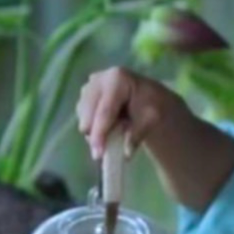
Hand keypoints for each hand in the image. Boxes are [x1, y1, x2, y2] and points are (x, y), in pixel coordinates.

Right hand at [74, 66, 188, 160]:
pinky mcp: (84, 94)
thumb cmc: (151, 106)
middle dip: (95, 135)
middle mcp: (99, 78)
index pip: (105, 111)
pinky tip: (108, 126)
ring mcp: (89, 85)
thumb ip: (138, 134)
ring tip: (114, 132)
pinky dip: (93, 126)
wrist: (147, 97)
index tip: (98, 154)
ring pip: (83, 117)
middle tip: (103, 152)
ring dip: (95, 130)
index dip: (100, 133)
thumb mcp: (151, 120)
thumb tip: (126, 153)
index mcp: (117, 79)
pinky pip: (83, 117)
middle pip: (88, 114)